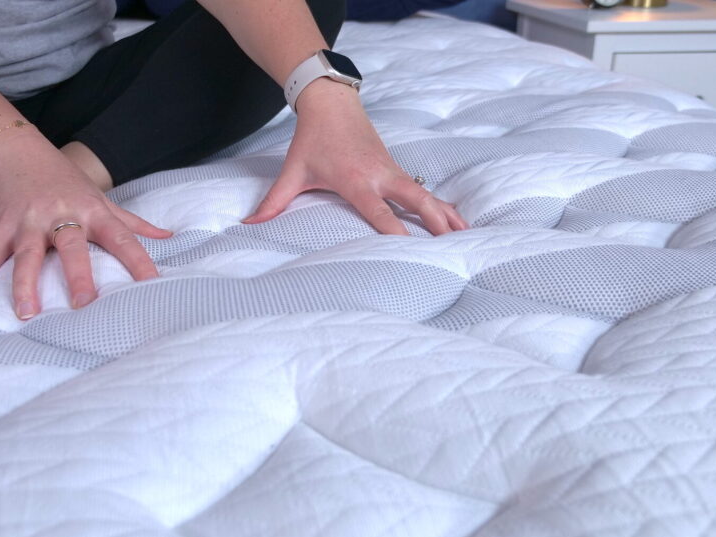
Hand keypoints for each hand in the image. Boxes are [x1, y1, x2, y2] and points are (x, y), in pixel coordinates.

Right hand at [0, 129, 171, 319]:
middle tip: (85, 305)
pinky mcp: (2, 223)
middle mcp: (62, 215)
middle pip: (71, 246)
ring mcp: (29, 220)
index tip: (152, 285)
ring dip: (24, 283)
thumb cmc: (66, 180)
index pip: (122, 238)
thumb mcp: (102, 198)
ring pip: (26, 253)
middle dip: (78, 274)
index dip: (139, 260)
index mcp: (93, 211)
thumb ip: (133, 222)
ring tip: (26, 312)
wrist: (15, 150)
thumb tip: (169, 237)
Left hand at [243, 80, 467, 234]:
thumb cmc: (312, 140)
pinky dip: (440, 204)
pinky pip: (423, 189)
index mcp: (356, 181)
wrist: (330, 103)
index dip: (396, 233)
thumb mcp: (293, 172)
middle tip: (453, 245)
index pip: (381, 213)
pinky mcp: (396, 168)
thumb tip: (249, 224)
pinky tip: (455, 219)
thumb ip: (274, 201)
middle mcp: (380, 176)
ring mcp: (392, 170)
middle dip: (436, 223)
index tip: (411, 253)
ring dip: (446, 215)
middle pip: (416, 201)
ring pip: (426, 194)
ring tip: (466, 235)